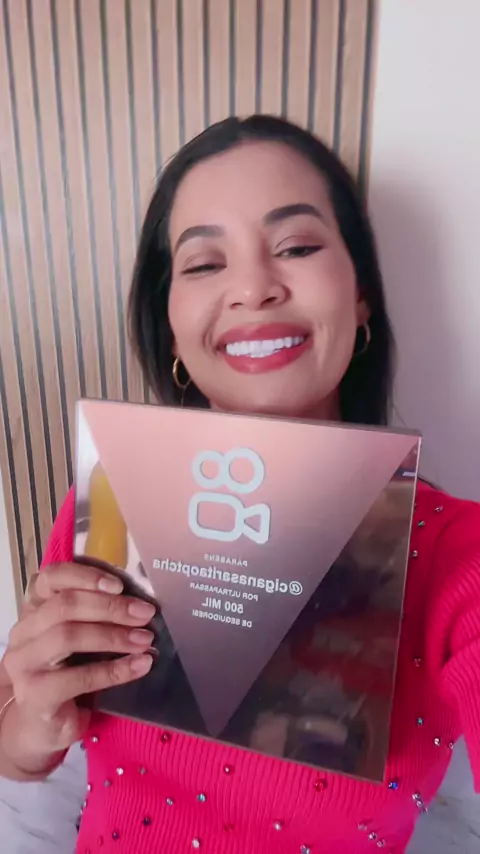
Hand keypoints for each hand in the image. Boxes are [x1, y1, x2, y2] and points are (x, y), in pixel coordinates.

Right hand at [1, 563, 154, 771]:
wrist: (39, 728)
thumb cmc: (64, 676)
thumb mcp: (75, 641)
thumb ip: (92, 617)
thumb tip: (138, 603)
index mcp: (34, 612)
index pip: (50, 579)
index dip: (85, 576)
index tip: (119, 584)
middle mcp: (24, 633)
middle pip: (64, 605)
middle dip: (111, 607)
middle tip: (145, 614)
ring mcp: (26, 665)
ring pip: (68, 636)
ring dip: (114, 636)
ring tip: (145, 640)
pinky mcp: (36, 695)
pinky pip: (79, 677)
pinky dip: (115, 670)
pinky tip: (140, 666)